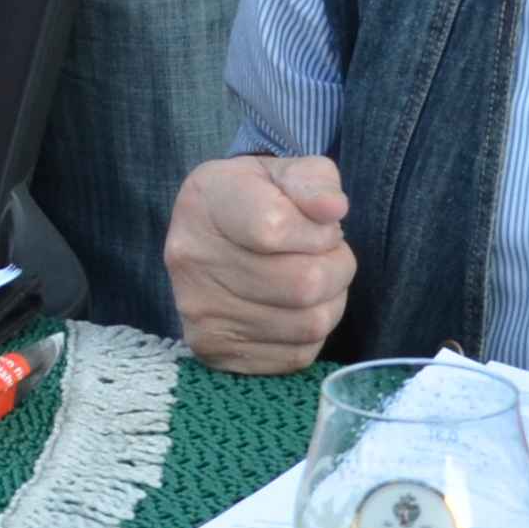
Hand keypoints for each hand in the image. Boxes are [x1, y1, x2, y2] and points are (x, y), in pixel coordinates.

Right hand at [168, 154, 352, 373]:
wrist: (211, 234)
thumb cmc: (257, 198)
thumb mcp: (285, 172)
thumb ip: (314, 180)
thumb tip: (332, 210)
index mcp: (206, 202)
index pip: (276, 227)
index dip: (318, 230)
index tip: (320, 222)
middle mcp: (191, 259)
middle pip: (303, 282)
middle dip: (337, 267)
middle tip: (326, 253)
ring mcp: (199, 311)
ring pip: (309, 323)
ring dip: (330, 301)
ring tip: (313, 278)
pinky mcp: (214, 350)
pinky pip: (296, 355)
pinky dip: (311, 334)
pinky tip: (293, 308)